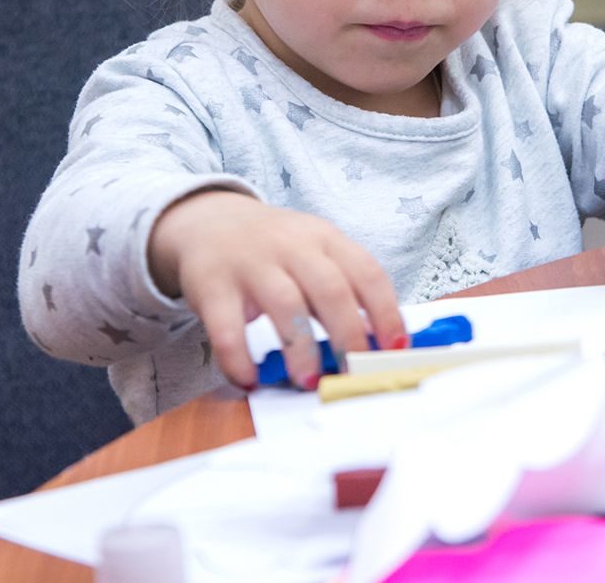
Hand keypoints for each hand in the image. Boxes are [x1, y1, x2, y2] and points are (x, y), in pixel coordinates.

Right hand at [147, 190, 405, 390]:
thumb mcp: (315, 252)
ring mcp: (251, 264)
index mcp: (325, 238)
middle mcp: (292, 246)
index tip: (396, 349)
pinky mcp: (212, 285)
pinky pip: (226, 328)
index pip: (367, 273)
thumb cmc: (274, 248)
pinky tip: (250, 381)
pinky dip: (239, 359)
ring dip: (302, 350)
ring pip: (286, 305)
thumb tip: (379, 340)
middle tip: (355, 372)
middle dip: (349, 336)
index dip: (387, 313)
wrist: (208, 222)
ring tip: (310, 382)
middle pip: (331, 290)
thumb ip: (344, 287)